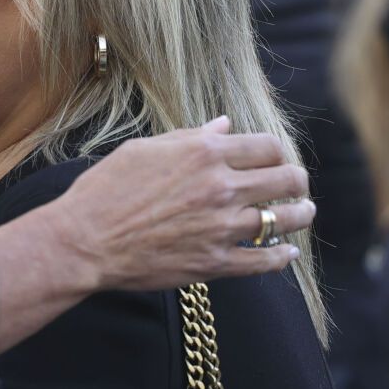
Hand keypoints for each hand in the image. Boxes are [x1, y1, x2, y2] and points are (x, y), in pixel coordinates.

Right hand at [45, 116, 312, 289]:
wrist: (85, 240)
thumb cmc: (106, 189)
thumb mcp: (145, 149)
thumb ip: (191, 137)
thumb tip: (224, 125)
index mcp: (204, 153)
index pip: (267, 147)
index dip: (278, 152)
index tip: (277, 160)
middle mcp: (220, 187)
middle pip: (286, 179)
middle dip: (297, 180)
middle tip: (298, 185)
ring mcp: (221, 227)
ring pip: (283, 219)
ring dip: (300, 214)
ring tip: (303, 212)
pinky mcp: (215, 263)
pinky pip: (263, 261)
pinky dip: (281, 256)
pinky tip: (287, 253)